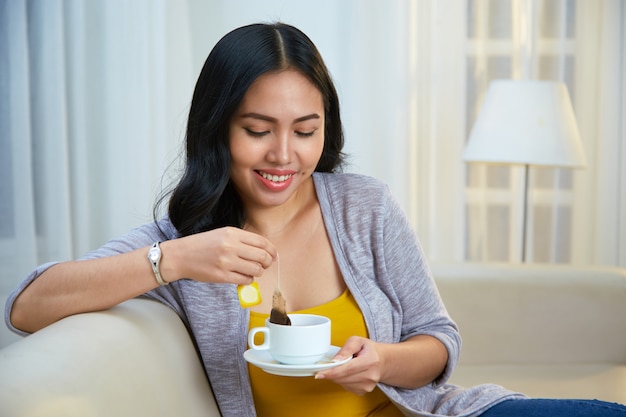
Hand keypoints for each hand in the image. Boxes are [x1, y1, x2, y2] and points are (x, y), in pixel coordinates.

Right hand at [160, 226, 276, 283]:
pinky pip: (245, 280)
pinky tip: (243, 276)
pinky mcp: (222, 276)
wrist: (182, 256)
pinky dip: (248, 280)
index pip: (262, 242)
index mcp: (232, 233)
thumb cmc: (203, 245)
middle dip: (268, 262)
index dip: (272, 250)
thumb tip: (267, 251)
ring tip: (251, 270)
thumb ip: (243, 241)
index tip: (273, 255)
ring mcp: (226, 262)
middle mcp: (230, 246)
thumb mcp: (223, 234)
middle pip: (262, 256)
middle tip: (265, 265)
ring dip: (258, 272)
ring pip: (255, 270)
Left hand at [314, 336, 380, 394]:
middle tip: (327, 366)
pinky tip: (349, 373)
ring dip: (338, 376)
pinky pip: (346, 387)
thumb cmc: (369, 350)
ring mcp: (368, 386)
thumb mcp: (358, 341)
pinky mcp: (364, 391)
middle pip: (343, 378)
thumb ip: (346, 348)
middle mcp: (371, 375)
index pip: (347, 369)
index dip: (332, 372)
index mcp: (370, 360)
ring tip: (345, 366)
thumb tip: (336, 360)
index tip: (319, 374)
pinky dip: (343, 380)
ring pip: (343, 383)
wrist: (382, 361)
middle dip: (332, 372)